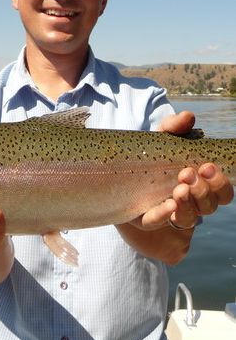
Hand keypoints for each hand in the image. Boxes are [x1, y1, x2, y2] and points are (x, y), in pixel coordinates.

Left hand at [137, 111, 232, 229]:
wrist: (117, 171)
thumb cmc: (150, 154)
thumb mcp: (162, 138)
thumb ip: (174, 127)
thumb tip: (188, 116)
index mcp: (201, 184)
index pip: (222, 190)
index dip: (220, 182)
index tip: (207, 166)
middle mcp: (190, 202)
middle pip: (210, 204)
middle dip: (202, 190)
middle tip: (187, 173)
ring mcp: (169, 212)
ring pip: (190, 217)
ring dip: (188, 203)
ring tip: (179, 189)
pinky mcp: (146, 218)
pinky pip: (157, 222)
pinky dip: (164, 215)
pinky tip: (168, 205)